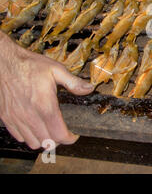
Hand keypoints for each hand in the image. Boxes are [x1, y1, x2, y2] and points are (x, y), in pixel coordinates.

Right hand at [0, 32, 93, 149]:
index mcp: (44, 104)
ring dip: (44, 140)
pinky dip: (28, 136)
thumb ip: (73, 82)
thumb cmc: (30, 65)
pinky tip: (35, 126)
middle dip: (58, 140)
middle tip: (64, 131)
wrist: (4, 62)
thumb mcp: (56, 69)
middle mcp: (29, 115)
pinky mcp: (6, 118)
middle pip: (47, 142)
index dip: (69, 138)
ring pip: (32, 142)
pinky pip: (18, 137)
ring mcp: (16, 118)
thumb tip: (89, 89)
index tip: (74, 134)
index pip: (59, 133)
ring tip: (50, 131)